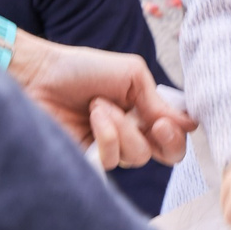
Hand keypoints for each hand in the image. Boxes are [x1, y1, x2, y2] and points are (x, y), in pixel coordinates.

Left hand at [5, 31, 196, 168]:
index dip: (176, 135)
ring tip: (99, 105)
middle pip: (165, 155)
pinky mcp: (89, 159)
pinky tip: (93, 117)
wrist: (40, 74)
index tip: (164, 121)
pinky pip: (112, 161)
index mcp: (144, 111)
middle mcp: (131, 132)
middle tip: (151, 123)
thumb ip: (159, 101)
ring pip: (137, 157)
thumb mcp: (131, 75)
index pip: (175, 137)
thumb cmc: (82, 68)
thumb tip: (190, 125)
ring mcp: (110, 147)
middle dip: (162, 139)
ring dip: (122, 128)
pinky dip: (106, 137)